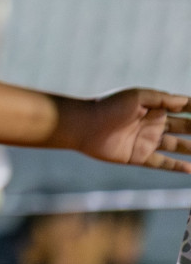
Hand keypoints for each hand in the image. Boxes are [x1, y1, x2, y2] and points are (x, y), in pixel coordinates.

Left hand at [56, 88, 190, 171]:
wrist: (84, 126)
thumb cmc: (109, 106)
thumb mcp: (137, 96)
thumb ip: (162, 99)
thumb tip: (185, 100)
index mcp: (153, 108)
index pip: (182, 109)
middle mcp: (153, 124)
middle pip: (185, 129)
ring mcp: (147, 141)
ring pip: (178, 146)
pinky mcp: (139, 157)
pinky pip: (163, 163)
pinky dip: (177, 166)